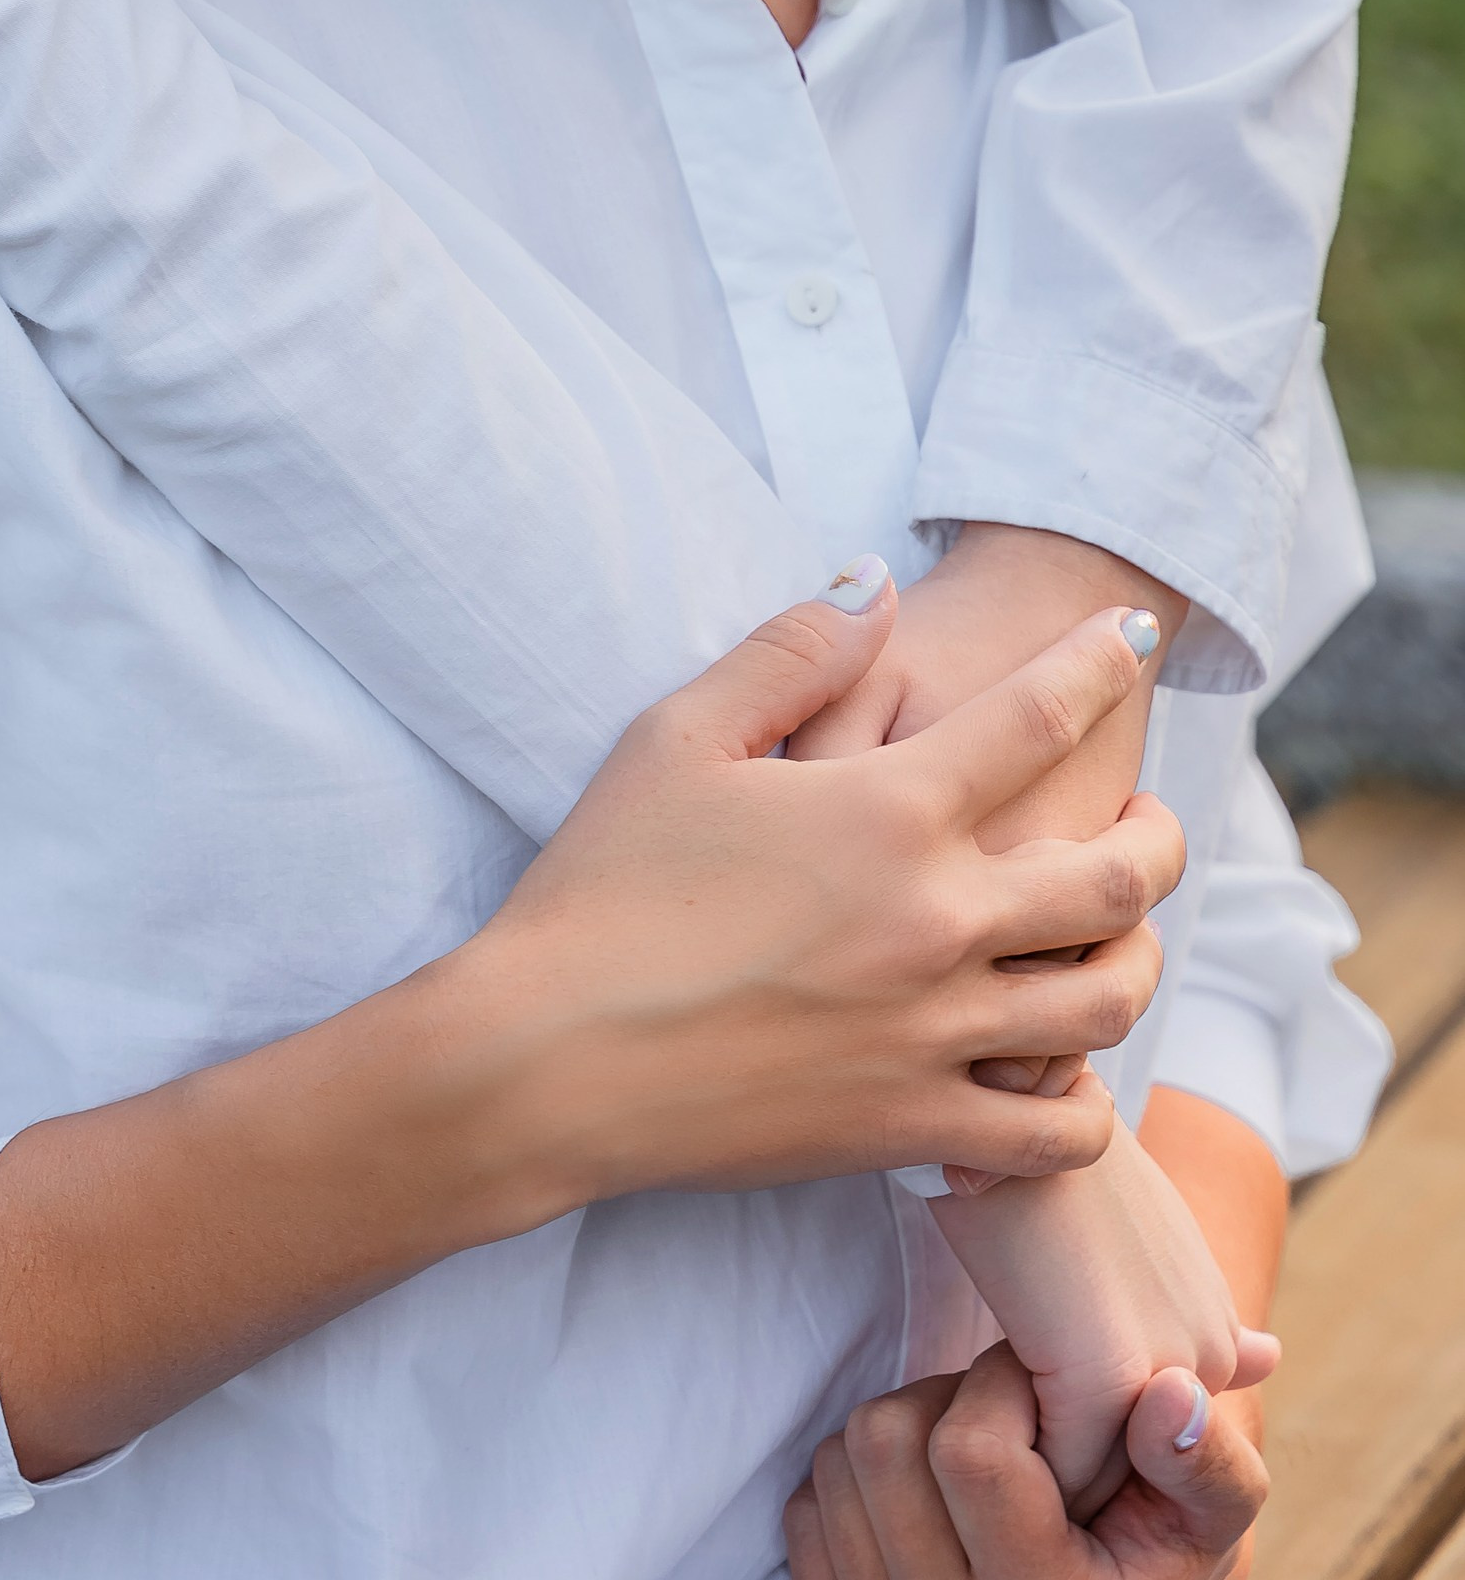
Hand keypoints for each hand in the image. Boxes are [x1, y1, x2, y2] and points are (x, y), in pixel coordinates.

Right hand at [0, 576, 1178, 1481]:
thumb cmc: (605, 885)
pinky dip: (1080, 1095)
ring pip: (1110, 998)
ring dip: (1137, 956)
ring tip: (1119, 936)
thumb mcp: (679, 735)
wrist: (552, 1058)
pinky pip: (1058, 1128)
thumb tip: (874, 583)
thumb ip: (790, 651)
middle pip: (1119, 875)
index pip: (1038, 718)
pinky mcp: (918, 1127)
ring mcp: (939, 1034)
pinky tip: (1054, 1063)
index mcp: (888, 812)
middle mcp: (939, 921)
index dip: (1097, 665)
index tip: (1128, 640)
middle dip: (1160, 832)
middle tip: (1147, 814)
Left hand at [787, 1349, 1265, 1579]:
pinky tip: (932, 1494)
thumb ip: (1207, 1466)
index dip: (1007, 1386)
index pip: (969, 1448)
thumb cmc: (1153, 1552)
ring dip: (909, 1427)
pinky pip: (810, 1501)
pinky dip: (866, 1476)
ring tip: (980, 1454)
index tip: (1049, 1390)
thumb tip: (1168, 1394)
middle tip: (1011, 1418)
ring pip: (843, 1458)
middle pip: (887, 1443)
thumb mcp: (1209, 1523)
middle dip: (950, 1397)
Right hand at [930, 1119, 1277, 1514]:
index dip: (1089, 1414)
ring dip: (1037, 1445)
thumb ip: (1195, 1308)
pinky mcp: (1107, 1378)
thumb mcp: (1148, 1232)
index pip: (1154, 1431)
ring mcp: (1166, 1372)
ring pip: (1089, 1476)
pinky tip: (983, 1362)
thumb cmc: (1052, 1154)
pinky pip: (1051, 1468)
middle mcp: (1206, 1354)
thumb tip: (1270, 1360)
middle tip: (1008, 1367)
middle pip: (1124, 1462)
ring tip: (995, 1358)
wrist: (1016, 1087)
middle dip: (1066, 1440)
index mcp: (1210, 1320)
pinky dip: (1007, 1438)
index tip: (1042, 1353)